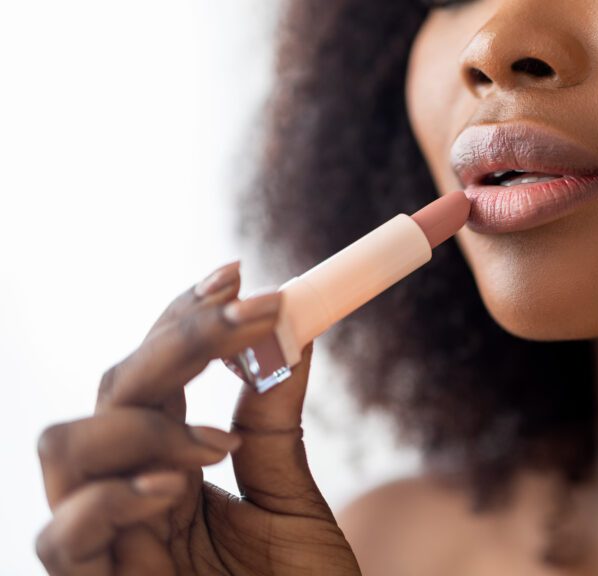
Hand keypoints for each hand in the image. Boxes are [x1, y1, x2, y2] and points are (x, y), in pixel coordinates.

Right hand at [35, 261, 360, 574]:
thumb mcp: (292, 502)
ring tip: (219, 441)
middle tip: (250, 315)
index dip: (183, 320)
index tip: (239, 273)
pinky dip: (113, 497)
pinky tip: (179, 484)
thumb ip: (275, 425)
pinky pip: (60, 538)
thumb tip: (295, 332)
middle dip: (176, 343)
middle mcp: (127, 499)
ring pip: (63, 447)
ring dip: (143, 418)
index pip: (152, 376)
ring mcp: (104, 548)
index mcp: (168, 470)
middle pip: (110, 393)